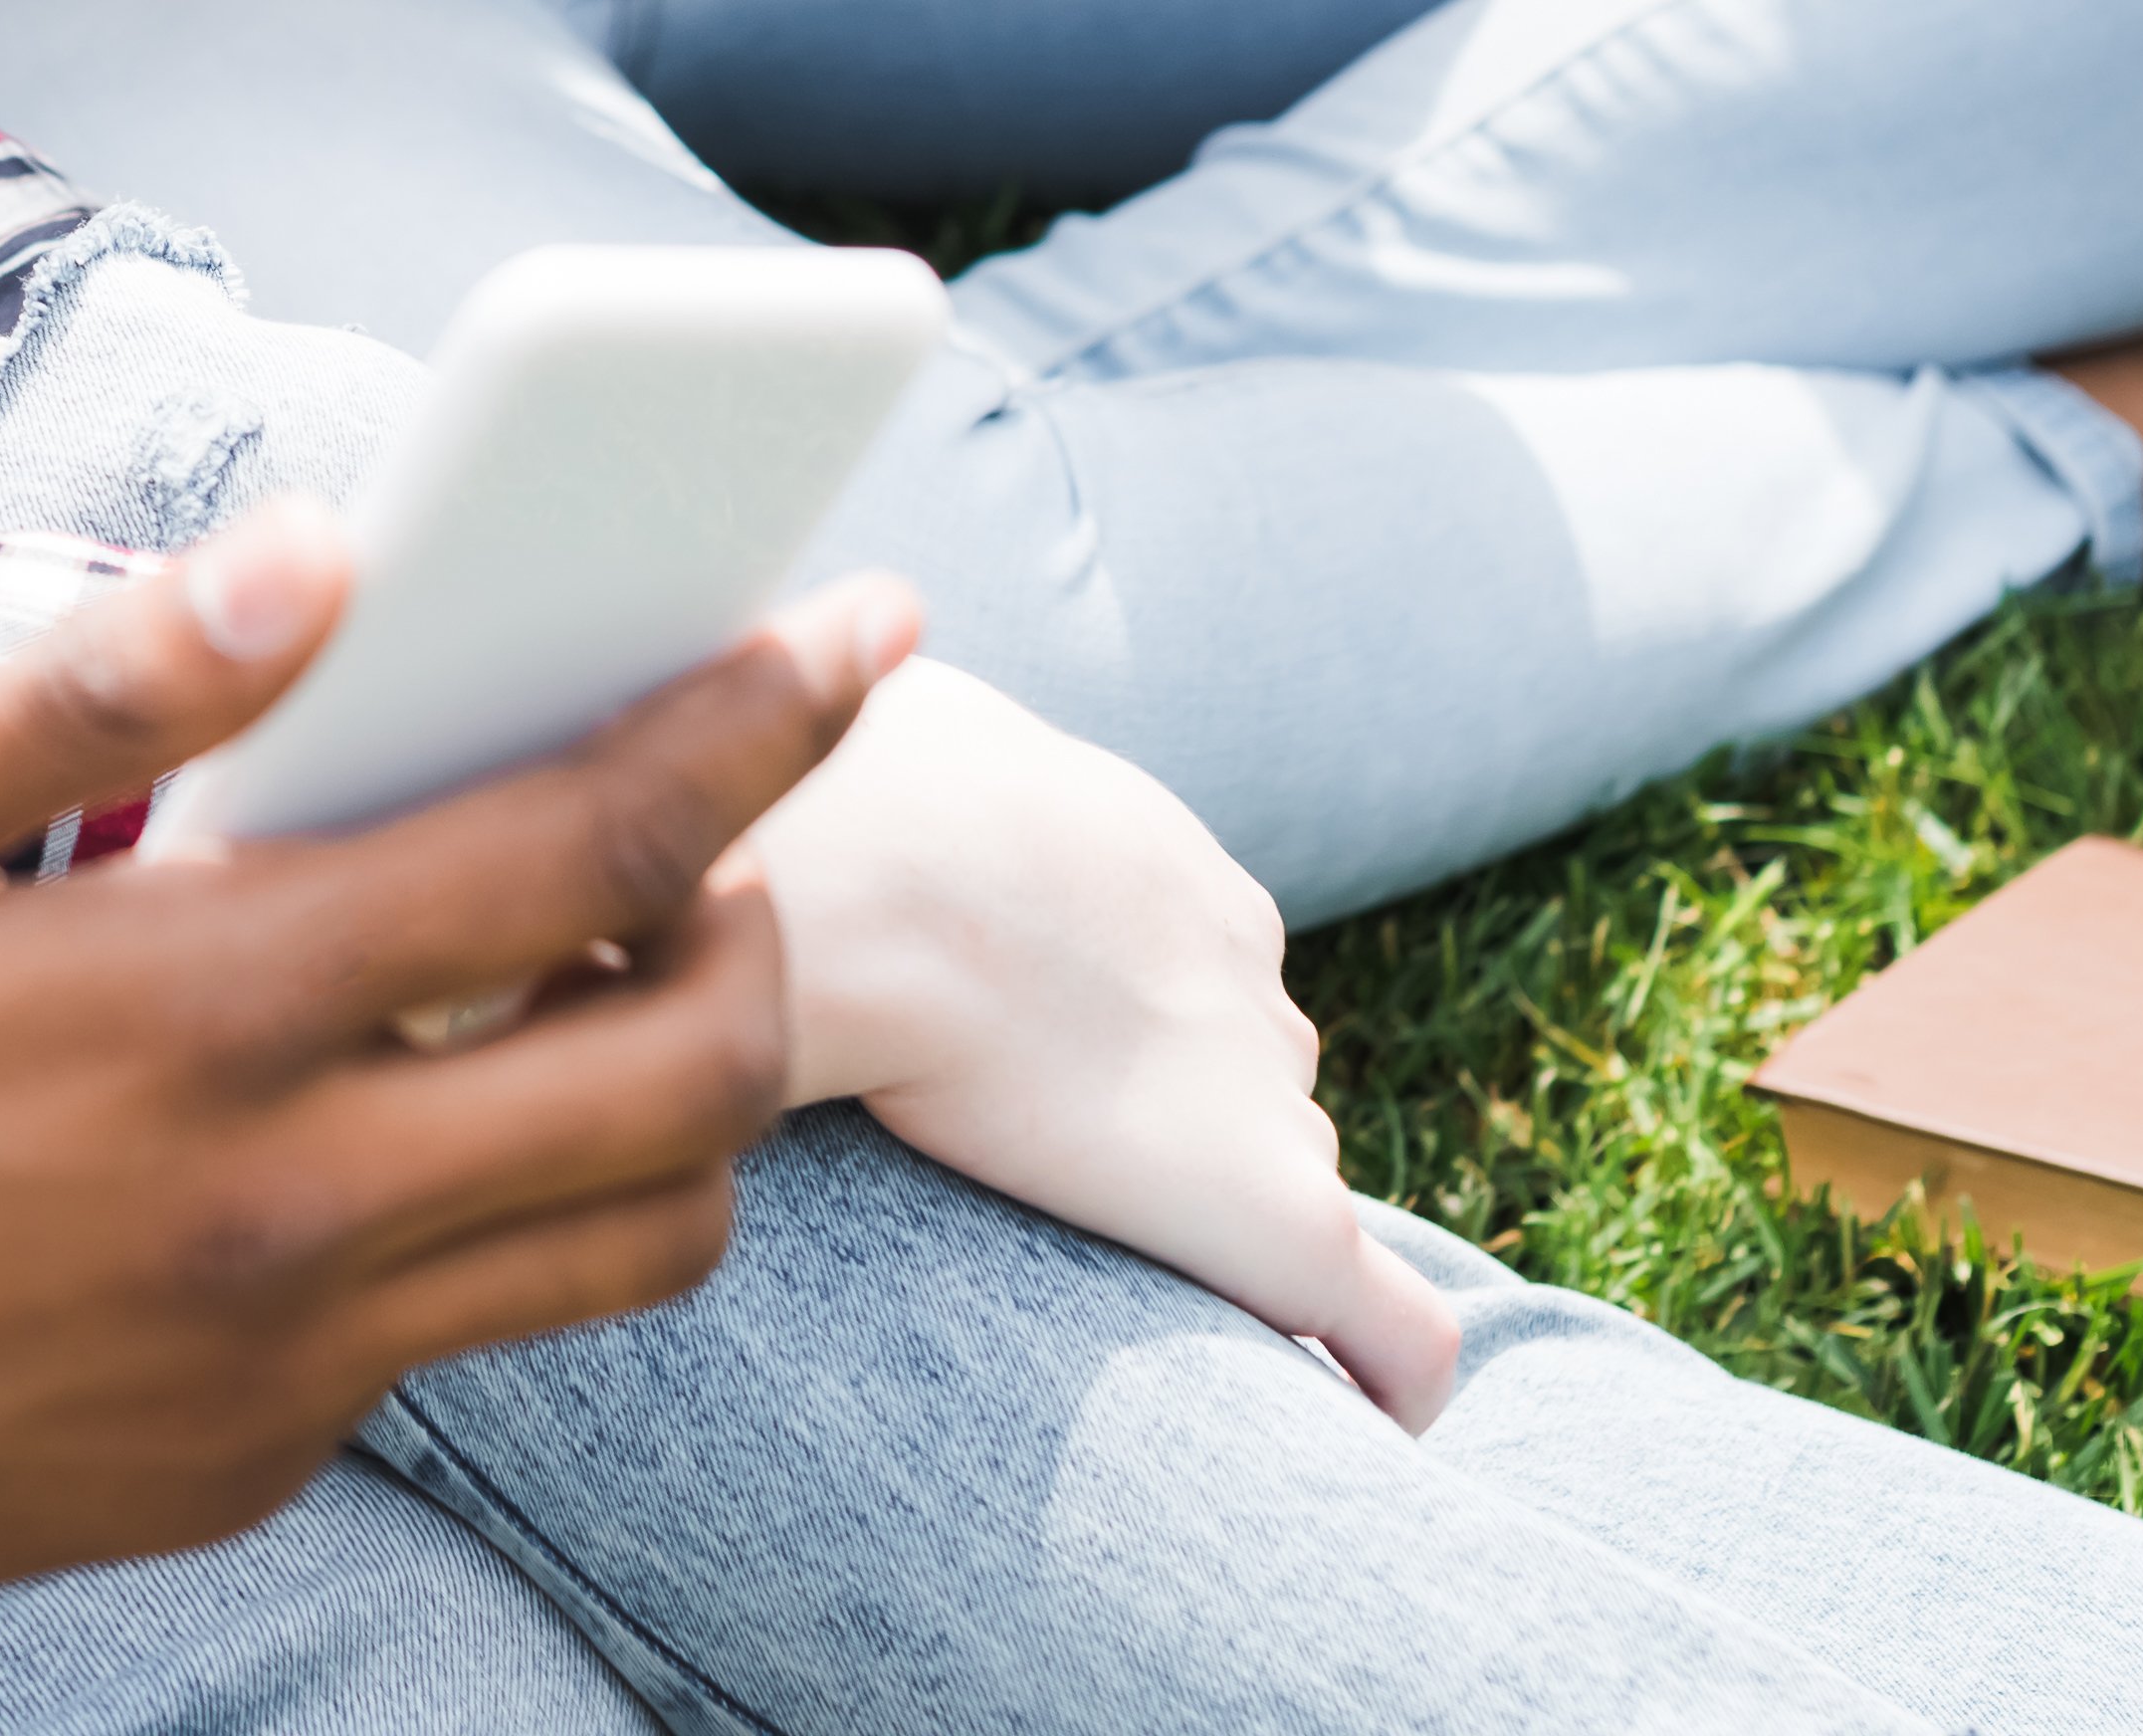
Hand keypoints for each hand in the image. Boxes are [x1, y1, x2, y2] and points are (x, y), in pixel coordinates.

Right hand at [0, 513, 920, 1728]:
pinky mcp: (223, 1470)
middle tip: (716, 824)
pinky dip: (477, 1217)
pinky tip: (349, 1120)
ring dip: (666, 1099)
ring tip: (574, 978)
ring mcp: (263, 1373)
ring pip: (629, 1245)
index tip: (856, 624)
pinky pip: (449, 1342)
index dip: (756, 720)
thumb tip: (320, 551)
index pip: (590, 847)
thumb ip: (90, 687)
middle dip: (763, 920)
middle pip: (694, 1076)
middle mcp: (274, 1219)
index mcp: (185, 1017)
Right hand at [736, 658, 1461, 1430]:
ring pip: (1287, 1173)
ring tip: (1129, 1298)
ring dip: (1222, 1223)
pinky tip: (1364, 1417)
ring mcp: (1268, 1099)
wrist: (866, 872)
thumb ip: (850, 758)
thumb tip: (747, 725)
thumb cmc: (830, 796)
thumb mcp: (847, 730)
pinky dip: (1393, 1378)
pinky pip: (1395, 1335)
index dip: (1096, 1028)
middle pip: (1242, 1069)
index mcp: (1155, 867)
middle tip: (1037, 1177)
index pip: (1171, 964)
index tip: (1009, 1071)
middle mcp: (1239, 974)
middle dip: (1167, 1116)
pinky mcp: (1282, 1220)